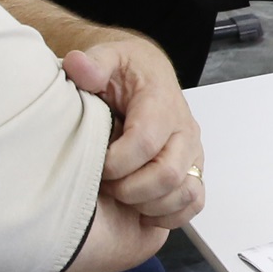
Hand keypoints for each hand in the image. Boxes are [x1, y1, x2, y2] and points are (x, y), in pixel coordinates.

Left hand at [62, 37, 204, 228]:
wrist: (148, 75)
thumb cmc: (124, 72)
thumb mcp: (108, 57)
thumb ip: (93, 63)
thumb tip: (78, 67)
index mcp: (162, 103)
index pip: (145, 142)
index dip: (116, 162)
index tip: (95, 164)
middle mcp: (184, 130)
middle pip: (167, 174)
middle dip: (129, 190)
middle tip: (105, 186)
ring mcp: (192, 152)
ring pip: (183, 192)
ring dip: (147, 204)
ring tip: (121, 196)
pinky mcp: (194, 169)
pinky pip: (194, 201)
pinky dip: (170, 214)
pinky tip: (142, 209)